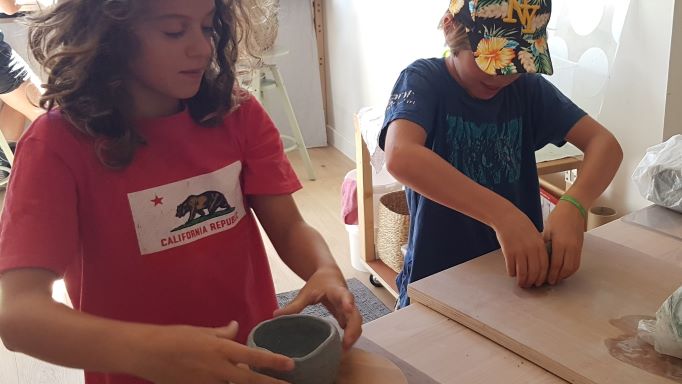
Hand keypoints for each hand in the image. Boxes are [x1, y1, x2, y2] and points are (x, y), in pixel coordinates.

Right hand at [133, 321, 293, 383]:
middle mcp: (217, 368)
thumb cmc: (174, 337)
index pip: (254, 356)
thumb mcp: (202, 331)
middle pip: (250, 380)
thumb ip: (222, 333)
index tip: (290, 365)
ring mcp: (206, 383)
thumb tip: (235, 327)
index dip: (274, 362)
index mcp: (221, 349)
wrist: (146, 352)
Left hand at [273, 267, 361, 349]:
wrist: (329, 275)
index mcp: (337, 291)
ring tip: (343, 350)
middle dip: (353, 329)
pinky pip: (353, 327)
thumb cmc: (319, 282)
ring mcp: (349, 309)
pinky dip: (350, 337)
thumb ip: (294, 305)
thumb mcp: (306, 292)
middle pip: (356, 315)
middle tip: (345, 344)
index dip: (348, 302)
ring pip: (357, 323)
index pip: (345, 295)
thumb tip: (275, 315)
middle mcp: (347, 300)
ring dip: (353, 336)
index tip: (348, 308)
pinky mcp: (348, 316)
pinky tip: (342, 348)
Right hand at [492, 208, 548, 287]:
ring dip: (522, 281)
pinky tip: (512, 274)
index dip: (542, 277)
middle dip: (533, 282)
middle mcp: (531, 250)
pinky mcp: (508, 252)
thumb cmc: (521, 226)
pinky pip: (511, 268)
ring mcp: (520, 251)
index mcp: (540, 246)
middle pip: (535, 272)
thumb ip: (539, 249)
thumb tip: (541, 266)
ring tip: (521, 283)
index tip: (539, 282)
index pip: (544, 267)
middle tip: (530, 286)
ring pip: (523, 273)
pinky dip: (512, 273)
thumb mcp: (535, 236)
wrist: (507, 218)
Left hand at [543, 200, 584, 284]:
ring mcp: (577, 247)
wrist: (573, 209)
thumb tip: (540, 259)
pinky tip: (563, 270)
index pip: (555, 264)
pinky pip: (577, 262)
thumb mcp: (547, 231)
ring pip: (573, 267)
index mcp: (560, 243)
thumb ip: (545, 246)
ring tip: (556, 278)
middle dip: (558, 277)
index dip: (550, 274)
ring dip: (565, 275)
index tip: (544, 279)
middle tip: (549, 281)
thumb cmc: (557, 217)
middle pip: (566, 269)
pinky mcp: (580, 247)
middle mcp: (571, 247)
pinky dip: (571, 269)